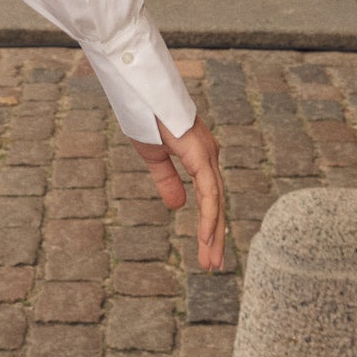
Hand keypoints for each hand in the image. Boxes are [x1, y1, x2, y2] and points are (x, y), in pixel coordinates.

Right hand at [131, 114, 226, 273]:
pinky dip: (209, 216)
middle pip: (217, 204)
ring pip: (216, 202)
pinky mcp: (201, 154)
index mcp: (200, 157)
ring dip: (215, 234)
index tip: (207, 251)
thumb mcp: (154, 157)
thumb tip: (179, 207)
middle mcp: (209, 156)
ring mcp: (207, 155)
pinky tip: (208, 237)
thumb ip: (167, 181)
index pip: (209, 198)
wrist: (139, 91)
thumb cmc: (145, 115)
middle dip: (216, 237)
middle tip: (213, 266)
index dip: (210, 225)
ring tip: (212, 262)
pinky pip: (209, 191)